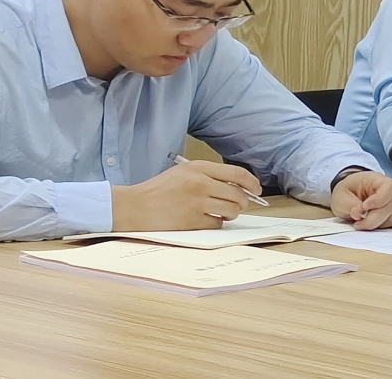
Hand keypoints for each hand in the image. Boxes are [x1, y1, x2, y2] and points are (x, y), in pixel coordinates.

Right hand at [110, 160, 261, 230]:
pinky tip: (206, 220)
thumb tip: (237, 185)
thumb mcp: (183, 172)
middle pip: (238, 194)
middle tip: (237, 205)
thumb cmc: (158, 190)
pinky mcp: (193, 221)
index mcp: (198, 168)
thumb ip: (208, 175)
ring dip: (230, 213)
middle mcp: (201, 183)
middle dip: (242, 202)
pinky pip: (217, 223)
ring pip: (231, 210)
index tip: (256, 190)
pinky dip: (216, 223)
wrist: (135, 206)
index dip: (252, 183)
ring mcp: (197, 203)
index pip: (238, 174)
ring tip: (220, 212)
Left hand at [330, 171, 391, 229]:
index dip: (378, 201)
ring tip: (367, 222)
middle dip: (373, 220)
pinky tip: (381, 225)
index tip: (364, 207)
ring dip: (380, 224)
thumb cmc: (350, 192)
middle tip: (358, 223)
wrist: (354, 194)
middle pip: (391, 208)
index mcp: (379, 180)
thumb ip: (348, 204)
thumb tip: (358, 213)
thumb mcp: (341, 195)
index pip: (388, 189)